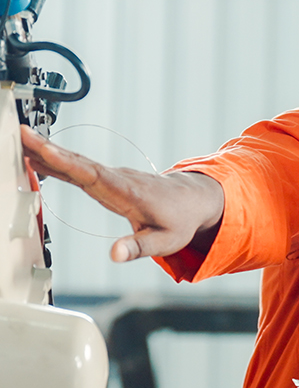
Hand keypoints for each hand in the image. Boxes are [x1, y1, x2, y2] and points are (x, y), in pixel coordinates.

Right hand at [21, 125, 223, 261]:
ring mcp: (111, 177)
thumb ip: (139, 248)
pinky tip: (36, 159)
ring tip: (17, 140)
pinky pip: (78, 168)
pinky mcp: (107, 179)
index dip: (68, 163)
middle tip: (19, 133)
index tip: (44, 151)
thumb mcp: (165, 242)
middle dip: (48, 149)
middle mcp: (116, 178)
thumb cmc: (180, 221)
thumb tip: (115, 254)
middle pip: (78, 162)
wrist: (192, 201)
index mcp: (128, 191)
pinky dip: (57, 162)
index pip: (93, 175)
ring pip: (76, 162)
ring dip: (47, 152)